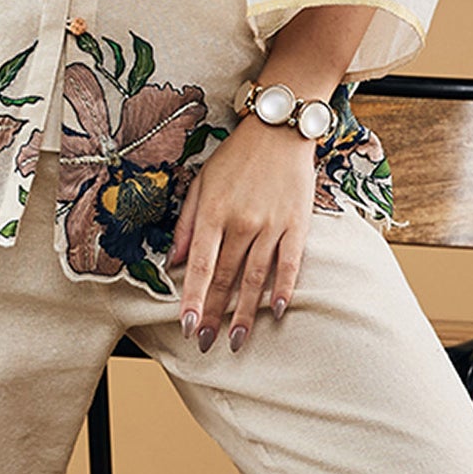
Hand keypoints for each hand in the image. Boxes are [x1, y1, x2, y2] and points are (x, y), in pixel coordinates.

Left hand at [167, 117, 315, 352]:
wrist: (278, 129)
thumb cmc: (235, 157)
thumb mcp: (201, 183)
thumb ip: (187, 224)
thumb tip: (174, 261)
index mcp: (214, 213)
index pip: (201, 265)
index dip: (194, 299)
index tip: (187, 327)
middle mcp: (241, 222)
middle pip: (226, 277)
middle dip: (215, 315)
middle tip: (207, 344)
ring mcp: (271, 224)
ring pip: (256, 276)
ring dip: (246, 311)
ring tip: (238, 340)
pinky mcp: (297, 223)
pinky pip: (291, 262)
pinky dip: (285, 287)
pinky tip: (279, 310)